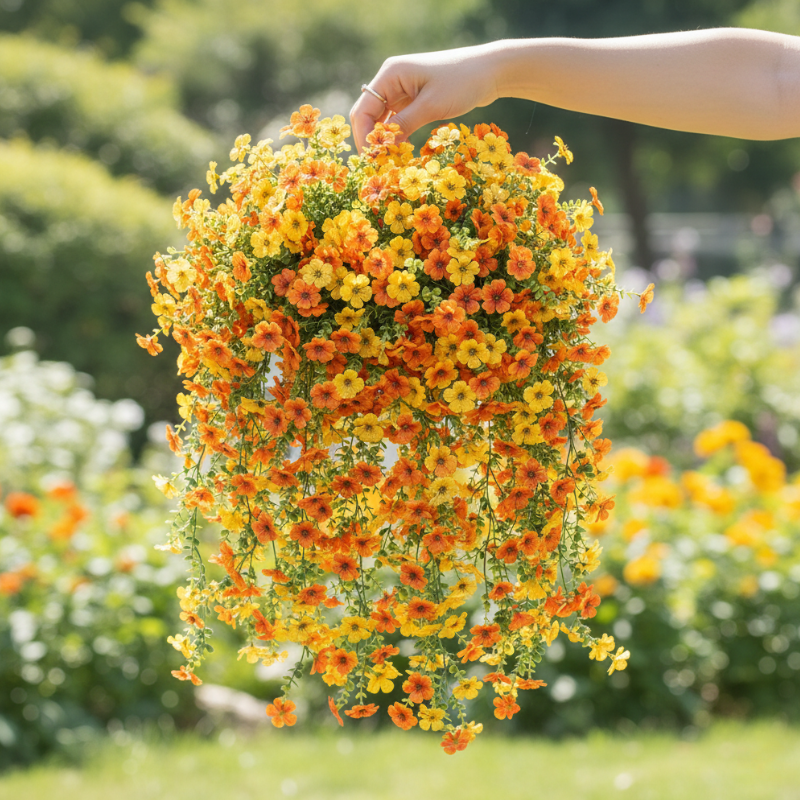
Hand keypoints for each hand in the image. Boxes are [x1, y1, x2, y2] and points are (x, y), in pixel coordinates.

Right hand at [350, 44, 502, 151]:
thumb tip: (381, 147)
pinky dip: (397, 136)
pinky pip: (397, 120)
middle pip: (369, 115)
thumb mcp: (431, 106)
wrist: (490, 71)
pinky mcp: (413, 98)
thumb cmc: (462, 82)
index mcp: (390, 74)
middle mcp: (391, 80)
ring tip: (390, 163)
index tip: (371, 161)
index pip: (364, 109)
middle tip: (379, 167)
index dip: (364, 137)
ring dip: (384, 140)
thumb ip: (404, 124)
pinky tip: (402, 152)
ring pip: (382, 120)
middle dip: (371, 141)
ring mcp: (401, 89)